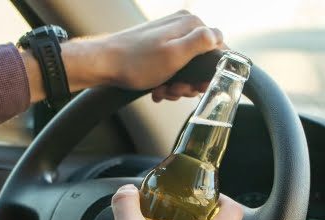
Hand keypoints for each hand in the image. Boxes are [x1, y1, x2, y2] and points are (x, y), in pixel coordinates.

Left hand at [23, 11, 223, 102]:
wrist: (105, 64)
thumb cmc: (137, 62)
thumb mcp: (175, 55)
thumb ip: (200, 43)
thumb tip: (219, 36)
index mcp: (190, 24)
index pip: (218, 46)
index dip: (211, 70)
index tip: (198, 85)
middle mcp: (181, 27)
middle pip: (201, 60)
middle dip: (190, 81)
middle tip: (176, 90)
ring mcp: (168, 37)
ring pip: (186, 68)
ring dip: (177, 85)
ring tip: (163, 90)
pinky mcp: (158, 48)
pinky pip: (172, 68)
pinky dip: (166, 82)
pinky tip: (157, 89)